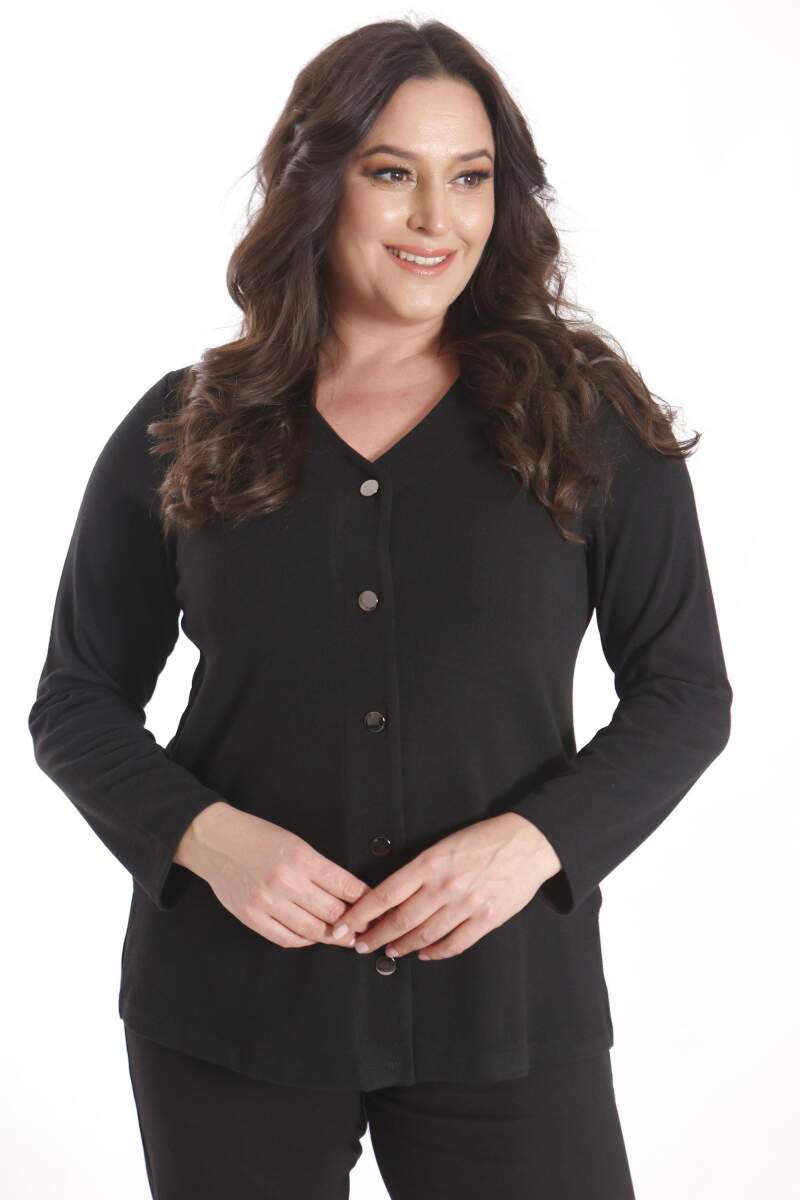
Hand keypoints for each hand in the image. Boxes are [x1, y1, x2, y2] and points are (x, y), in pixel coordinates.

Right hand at [176, 802, 369, 948]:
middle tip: (365, 928)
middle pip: (332, 912)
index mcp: (302, 857)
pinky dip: (305, 941)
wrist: (216, 841)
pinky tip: (313, 936)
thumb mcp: (296, 843)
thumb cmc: (258, 838)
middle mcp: (286, 881)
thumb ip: (320, 869)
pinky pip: (286, 938)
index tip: (374, 907)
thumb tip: (347, 893)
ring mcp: (267, 901)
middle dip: (353, 923)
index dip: (364, 900)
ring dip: (333, 937)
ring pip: (312, 930)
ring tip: (344, 937)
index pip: (344, 886)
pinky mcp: (251, 917)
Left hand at [328, 813, 561, 960]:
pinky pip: (455, 944)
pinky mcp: (487, 919)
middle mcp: (445, 886)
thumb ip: (419, 870)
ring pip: (424, 936)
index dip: (360, 914)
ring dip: (402, 947)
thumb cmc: (483, 839)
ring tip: (389, 950)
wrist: (527, 841)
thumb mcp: (443, 846)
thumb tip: (391, 895)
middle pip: (400, 920)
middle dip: (375, 937)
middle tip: (360, 945)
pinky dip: (436, 953)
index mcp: (429, 863)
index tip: (344, 926)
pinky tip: (425, 954)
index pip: (384, 894)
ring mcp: (466, 905)